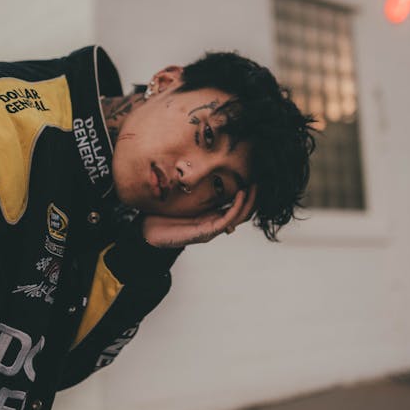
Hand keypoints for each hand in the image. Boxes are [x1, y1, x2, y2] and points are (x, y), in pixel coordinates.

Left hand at [141, 186, 256, 248]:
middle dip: (254, 198)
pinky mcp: (205, 233)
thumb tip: (205, 176)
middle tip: (261, 180)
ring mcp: (211, 229)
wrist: (147, 234)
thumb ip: (194, 192)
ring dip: (249, 201)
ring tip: (255, 186)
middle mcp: (214, 224)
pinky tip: (241, 194)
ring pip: (238, 217)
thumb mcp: (181, 200)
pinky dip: (236, 207)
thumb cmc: (162, 216)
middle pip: (243, 212)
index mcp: (211, 217)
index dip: (248, 195)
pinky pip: (226, 220)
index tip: (254, 177)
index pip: (237, 207)